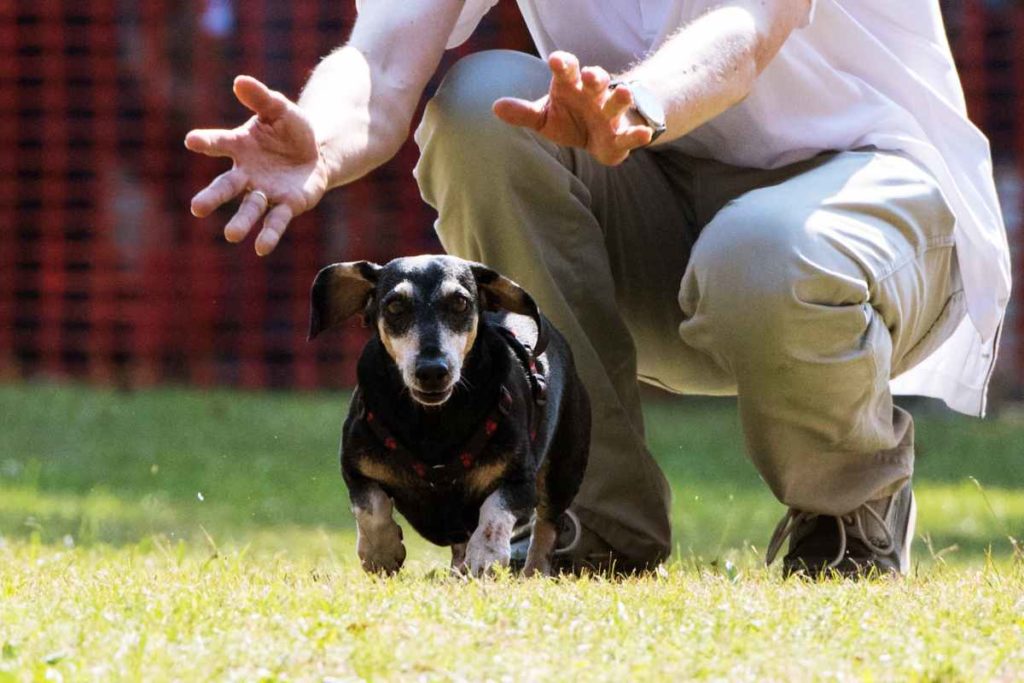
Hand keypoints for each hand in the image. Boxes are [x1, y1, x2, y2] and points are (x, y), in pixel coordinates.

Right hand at [185, 76, 328, 255]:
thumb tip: (240, 80)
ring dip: (241, 222)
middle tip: (197, 208)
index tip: (192, 141)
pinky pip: (276, 221)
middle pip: (226, 186)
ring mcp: (265, 192)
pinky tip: (261, 248)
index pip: (218, 143)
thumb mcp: (280, 109)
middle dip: (212, 197)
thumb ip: (261, 98)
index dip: (206, 142)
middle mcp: (247, 173)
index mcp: (239, 146)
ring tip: (232, 235)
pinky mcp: (286, 205)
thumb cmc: (290, 130)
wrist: (316, 152)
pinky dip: (268, 234)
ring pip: (249, 209)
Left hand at [492, 52, 653, 165]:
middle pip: (597, 79)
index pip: (567, 69)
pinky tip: (644, 134)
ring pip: (617, 101)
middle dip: (596, 76)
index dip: (563, 64)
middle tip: (592, 75)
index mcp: (572, 85)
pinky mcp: (621, 135)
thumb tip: (495, 107)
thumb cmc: (570, 119)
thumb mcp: (544, 117)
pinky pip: (631, 133)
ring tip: (622, 92)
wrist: (598, 137)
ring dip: (621, 97)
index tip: (555, 61)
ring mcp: (610, 113)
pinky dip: (638, 134)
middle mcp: (593, 95)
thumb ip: (523, 113)